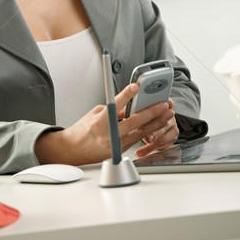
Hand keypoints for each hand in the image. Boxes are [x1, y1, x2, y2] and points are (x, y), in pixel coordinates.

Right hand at [35, 84, 175, 165]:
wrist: (72, 151)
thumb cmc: (82, 130)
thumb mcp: (95, 113)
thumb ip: (114, 110)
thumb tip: (130, 104)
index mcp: (100, 121)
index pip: (116, 104)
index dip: (127, 94)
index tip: (136, 86)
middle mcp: (108, 134)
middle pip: (134, 122)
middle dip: (151, 112)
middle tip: (163, 104)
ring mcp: (114, 145)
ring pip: (140, 133)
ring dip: (155, 123)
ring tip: (166, 114)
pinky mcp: (118, 153)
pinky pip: (136, 141)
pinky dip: (148, 133)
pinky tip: (158, 126)